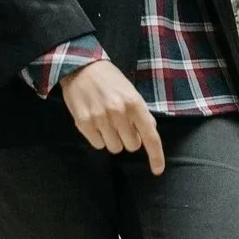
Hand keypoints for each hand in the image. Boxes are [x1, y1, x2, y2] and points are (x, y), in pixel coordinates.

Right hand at [60, 60, 165, 174]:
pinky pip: (97, 144)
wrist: (81, 67)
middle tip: (121, 124)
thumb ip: (141, 113)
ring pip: (114, 148)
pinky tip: (95, 122)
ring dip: (113, 139)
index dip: (156, 156)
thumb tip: (149, 133)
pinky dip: (98, 138)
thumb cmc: (110, 80)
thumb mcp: (131, 92)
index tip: (157, 170)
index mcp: (135, 103)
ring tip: (107, 122)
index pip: (150, 136)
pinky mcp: (83, 123)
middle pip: (131, 146)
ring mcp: (100, 118)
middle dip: (129, 138)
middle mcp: (119, 112)